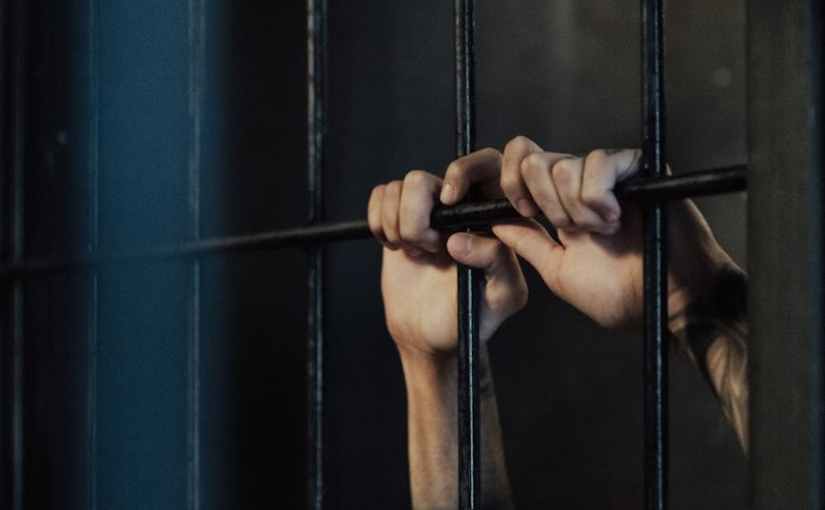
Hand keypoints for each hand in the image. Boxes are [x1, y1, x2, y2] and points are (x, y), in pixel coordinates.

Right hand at [368, 157, 527, 357]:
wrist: (429, 334)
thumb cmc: (471, 316)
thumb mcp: (501, 297)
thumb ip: (497, 263)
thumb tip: (460, 239)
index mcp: (492, 214)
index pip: (486, 163)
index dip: (462, 172)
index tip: (448, 202)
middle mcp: (459, 204)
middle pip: (423, 178)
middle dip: (417, 217)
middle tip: (431, 248)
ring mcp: (425, 208)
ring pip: (398, 187)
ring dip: (399, 226)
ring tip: (418, 253)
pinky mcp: (397, 216)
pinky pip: (380, 195)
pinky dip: (380, 223)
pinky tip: (397, 247)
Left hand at [441, 136, 733, 328]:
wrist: (669, 302)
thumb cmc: (621, 294)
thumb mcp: (558, 270)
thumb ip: (526, 242)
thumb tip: (492, 221)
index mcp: (556, 204)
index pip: (518, 167)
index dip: (509, 184)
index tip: (523, 213)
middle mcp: (578, 183)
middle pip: (532, 160)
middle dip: (544, 202)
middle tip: (573, 231)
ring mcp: (607, 172)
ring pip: (562, 165)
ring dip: (576, 209)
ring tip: (604, 231)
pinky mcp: (636, 166)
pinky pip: (598, 162)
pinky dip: (598, 197)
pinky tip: (616, 218)